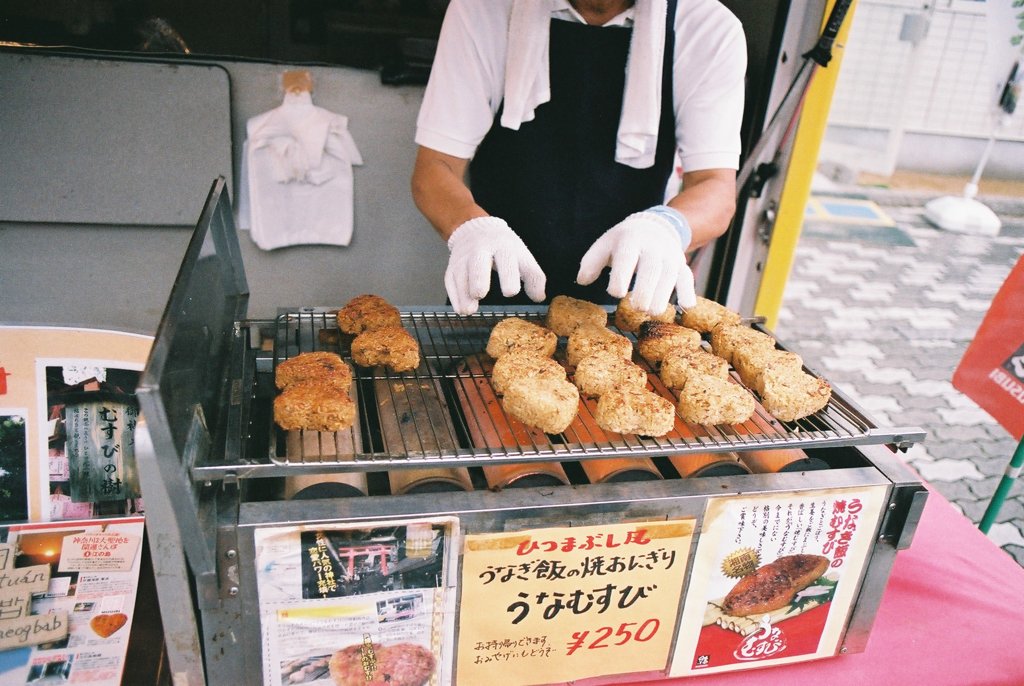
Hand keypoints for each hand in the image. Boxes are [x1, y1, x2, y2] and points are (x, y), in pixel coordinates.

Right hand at [445, 216, 545, 314]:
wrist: (476, 229)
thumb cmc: (504, 248)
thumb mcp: (522, 256)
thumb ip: (533, 277)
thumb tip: (538, 297)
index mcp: (504, 247)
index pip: (507, 261)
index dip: (509, 276)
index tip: (510, 292)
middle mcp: (482, 250)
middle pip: (478, 264)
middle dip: (478, 278)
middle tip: (481, 294)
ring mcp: (465, 257)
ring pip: (461, 274)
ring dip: (464, 292)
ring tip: (469, 310)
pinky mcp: (453, 266)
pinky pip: (450, 280)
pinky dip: (455, 296)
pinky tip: (461, 309)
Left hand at [576, 205, 696, 313]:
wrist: (654, 226)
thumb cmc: (623, 242)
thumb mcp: (604, 245)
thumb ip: (591, 262)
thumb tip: (582, 281)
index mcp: (630, 240)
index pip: (627, 258)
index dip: (622, 277)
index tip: (616, 293)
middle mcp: (652, 246)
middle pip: (651, 269)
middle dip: (645, 290)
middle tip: (637, 308)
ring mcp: (669, 255)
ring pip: (670, 275)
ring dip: (663, 295)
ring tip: (653, 312)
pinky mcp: (681, 264)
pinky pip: (687, 277)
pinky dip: (688, 291)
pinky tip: (686, 306)